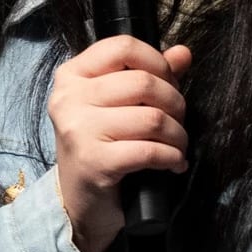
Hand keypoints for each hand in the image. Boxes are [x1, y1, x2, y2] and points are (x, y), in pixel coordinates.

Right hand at [48, 37, 193, 251]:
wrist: (79, 204)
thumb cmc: (101, 148)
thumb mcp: (117, 106)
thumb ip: (148, 75)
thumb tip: (182, 53)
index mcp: (72, 76)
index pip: (123, 47)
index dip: (157, 62)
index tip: (168, 83)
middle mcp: (69, 99)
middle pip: (143, 82)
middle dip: (174, 103)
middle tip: (177, 122)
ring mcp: (79, 131)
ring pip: (152, 117)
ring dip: (177, 135)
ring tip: (177, 146)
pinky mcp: (94, 162)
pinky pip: (150, 150)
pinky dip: (172, 157)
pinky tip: (174, 163)